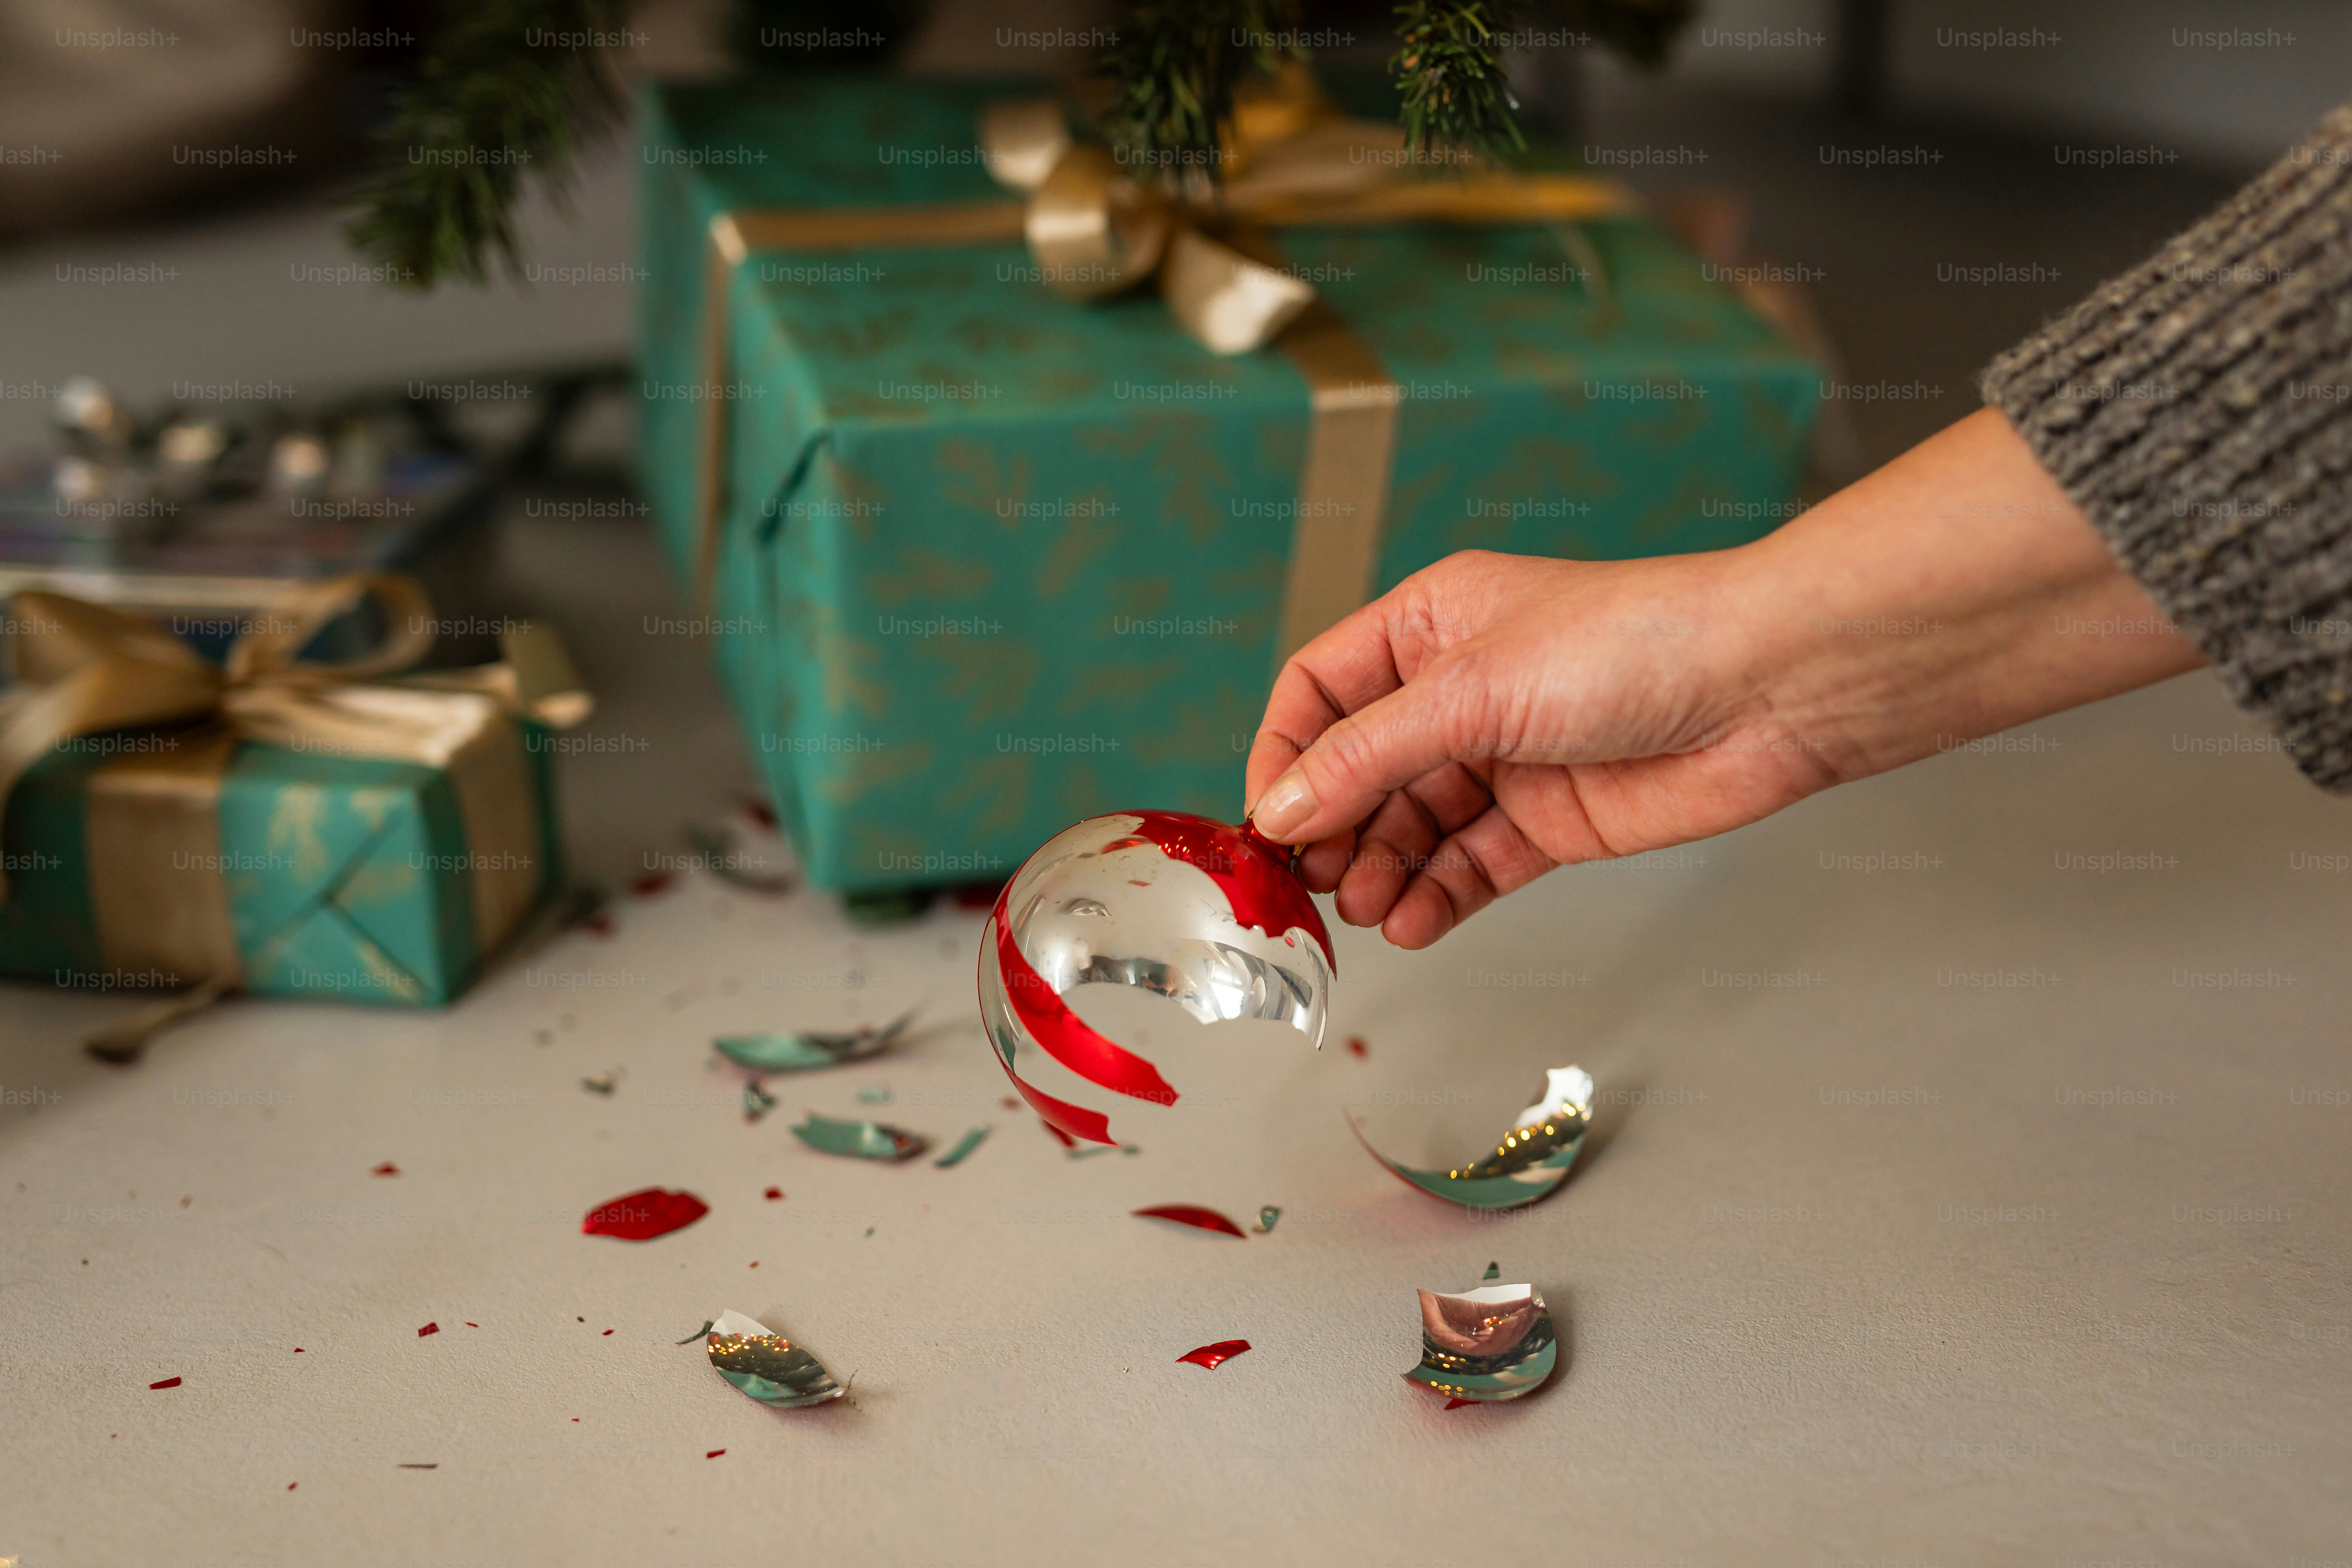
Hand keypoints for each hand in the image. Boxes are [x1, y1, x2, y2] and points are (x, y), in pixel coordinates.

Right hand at [1242, 409, 2204, 948]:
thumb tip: (1284, 811)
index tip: (1271, 822)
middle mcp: (1458, 691)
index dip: (1287, 756)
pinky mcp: (1548, 820)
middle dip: (1333, 831)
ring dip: (1382, 873)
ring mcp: (1503, 758)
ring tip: (1368, 912)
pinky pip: (1470, 866)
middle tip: (1313, 888)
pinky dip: (1437, 897)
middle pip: (1359, 771)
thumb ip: (1370, 756)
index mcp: (1428, 626)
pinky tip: (1413, 923)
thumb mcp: (1472, 690)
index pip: (1320, 692)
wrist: (1766, 690)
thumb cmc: (1630, 645)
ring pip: (1412, 828)